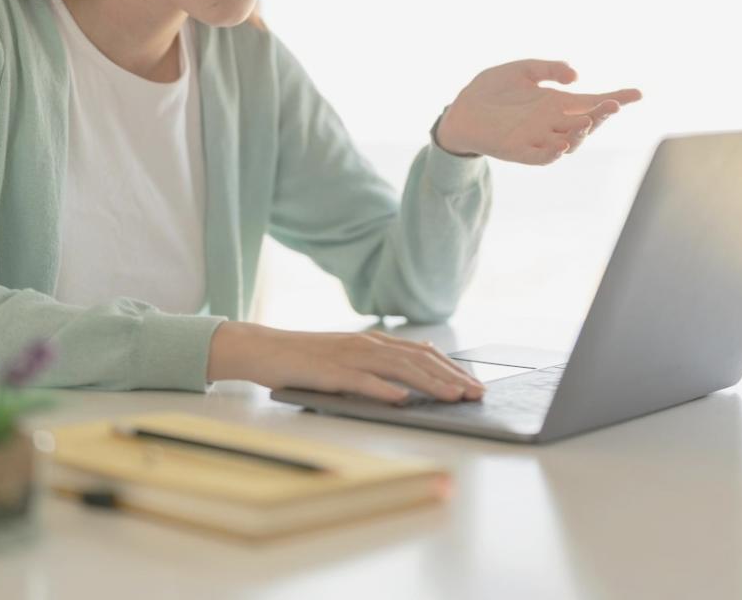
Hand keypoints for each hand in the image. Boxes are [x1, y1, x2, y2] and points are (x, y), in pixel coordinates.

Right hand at [206, 322, 485, 403]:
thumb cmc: (309, 358)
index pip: (423, 353)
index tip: (474, 384)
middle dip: (451, 377)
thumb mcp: (351, 355)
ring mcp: (350, 357)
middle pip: (419, 359)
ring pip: (398, 369)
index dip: (452, 368)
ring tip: (452, 397)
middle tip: (475, 394)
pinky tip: (401, 399)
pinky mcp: (330, 372)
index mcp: (375, 341)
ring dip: (428, 383)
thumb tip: (416, 368)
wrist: (266, 349)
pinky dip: (383, 390)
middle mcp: (368, 344)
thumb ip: (381, 361)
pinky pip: (361, 381)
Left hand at [435, 60, 642, 165]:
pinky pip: (540, 157)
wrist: (460, 108)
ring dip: (581, 135)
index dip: (615, 99)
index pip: (592, 103)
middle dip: (601, 116)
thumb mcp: (522, 70)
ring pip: (569, 143)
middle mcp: (552, 124)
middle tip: (611, 105)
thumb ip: (549, 70)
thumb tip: (576, 76)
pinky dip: (552, 153)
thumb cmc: (492, 89)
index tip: (637, 94)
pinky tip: (561, 146)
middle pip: (586, 124)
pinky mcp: (519, 151)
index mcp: (556, 104)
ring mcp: (537, 139)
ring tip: (589, 121)